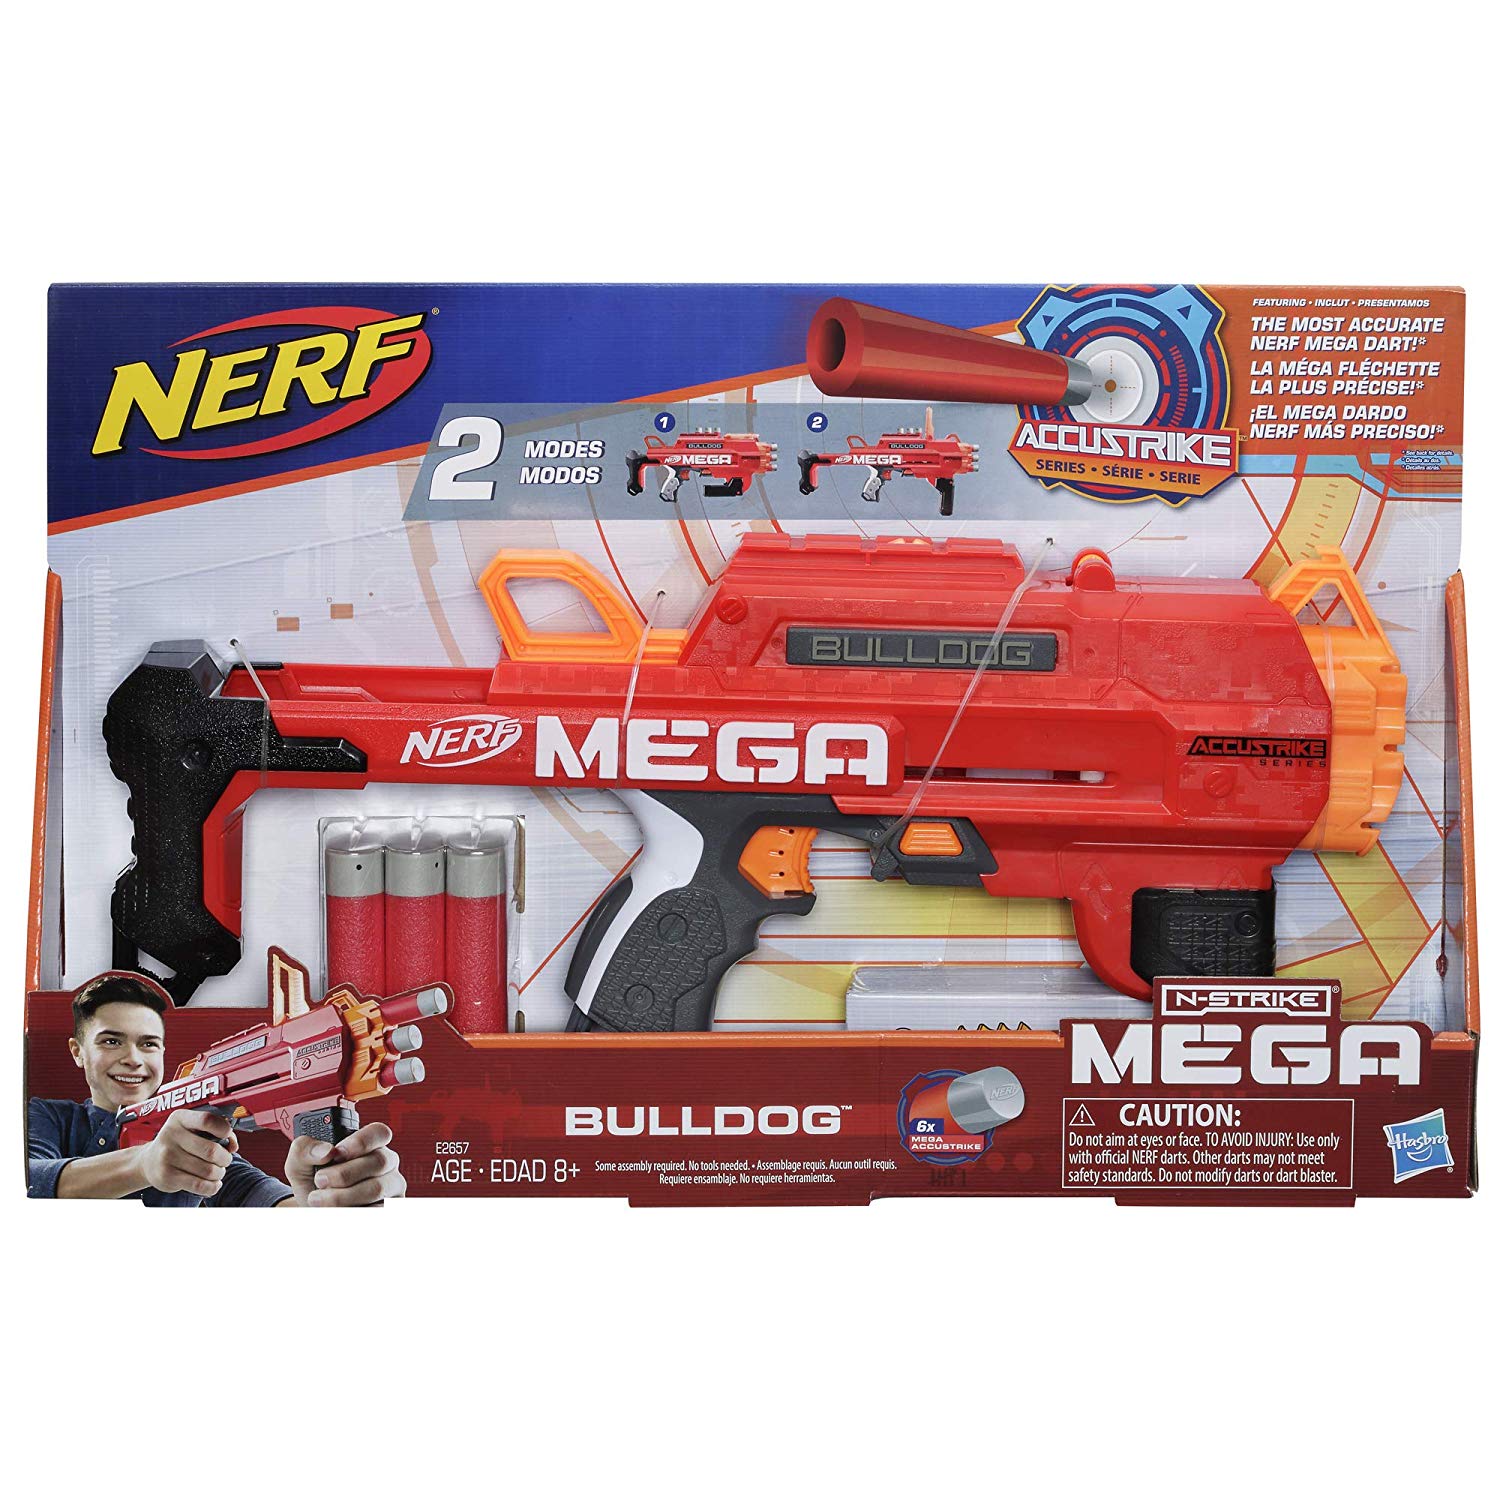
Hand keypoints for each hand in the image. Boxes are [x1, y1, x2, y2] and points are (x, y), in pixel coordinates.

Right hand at [138, 1108, 237, 1197]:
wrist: (149, 1161)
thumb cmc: (180, 1143)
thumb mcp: (193, 1129)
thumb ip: (216, 1131)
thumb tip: (233, 1145)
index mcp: (180, 1118)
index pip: (206, 1120)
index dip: (223, 1128)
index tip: (228, 1135)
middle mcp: (171, 1136)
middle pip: (211, 1150)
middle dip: (225, 1158)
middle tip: (225, 1160)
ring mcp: (167, 1157)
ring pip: (208, 1170)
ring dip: (219, 1173)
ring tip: (217, 1171)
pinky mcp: (167, 1176)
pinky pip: (199, 1185)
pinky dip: (212, 1186)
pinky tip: (213, 1182)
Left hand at [283, 1121, 404, 1206]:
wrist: (312, 1210)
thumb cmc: (312, 1180)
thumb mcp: (299, 1162)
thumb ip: (305, 1149)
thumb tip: (326, 1151)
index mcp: (369, 1144)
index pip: (379, 1132)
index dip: (362, 1141)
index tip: (337, 1153)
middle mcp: (386, 1162)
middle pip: (379, 1161)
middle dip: (345, 1173)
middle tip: (320, 1180)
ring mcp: (391, 1187)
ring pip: (377, 1188)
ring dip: (343, 1196)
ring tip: (318, 1200)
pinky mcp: (387, 1209)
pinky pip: (376, 1210)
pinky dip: (349, 1211)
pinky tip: (333, 1211)